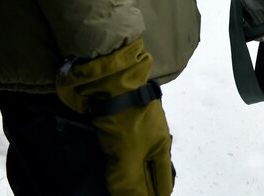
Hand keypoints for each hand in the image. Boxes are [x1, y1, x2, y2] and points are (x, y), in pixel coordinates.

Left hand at [56, 39, 174, 195]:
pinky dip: (111, 160)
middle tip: (121, 193)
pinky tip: (101, 164)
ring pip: (132, 160)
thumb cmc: (124, 118)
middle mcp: (152, 140)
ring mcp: (137, 129)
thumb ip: (130, 183)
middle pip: (148, 173)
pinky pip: (118, 148)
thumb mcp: (127, 155)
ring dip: (121, 174)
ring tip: (108, 183)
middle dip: (137, 187)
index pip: (163, 184)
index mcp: (161, 149)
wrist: (110, 80)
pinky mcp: (120, 122)